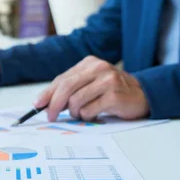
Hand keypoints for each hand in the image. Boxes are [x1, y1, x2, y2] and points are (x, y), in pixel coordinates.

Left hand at [34, 56, 149, 121]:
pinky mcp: (114, 95)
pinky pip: (89, 110)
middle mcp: (98, 68)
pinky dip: (87, 116)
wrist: (143, 95)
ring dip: (75, 113)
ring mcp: (107, 80)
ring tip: (83, 114)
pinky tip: (95, 114)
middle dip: (54, 105)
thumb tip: (45, 103)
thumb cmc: (112, 91)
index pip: (62, 79)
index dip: (47, 93)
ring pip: (76, 101)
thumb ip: (71, 90)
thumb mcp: (91, 84)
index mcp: (89, 63)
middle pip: (66, 87)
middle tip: (50, 117)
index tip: (37, 105)